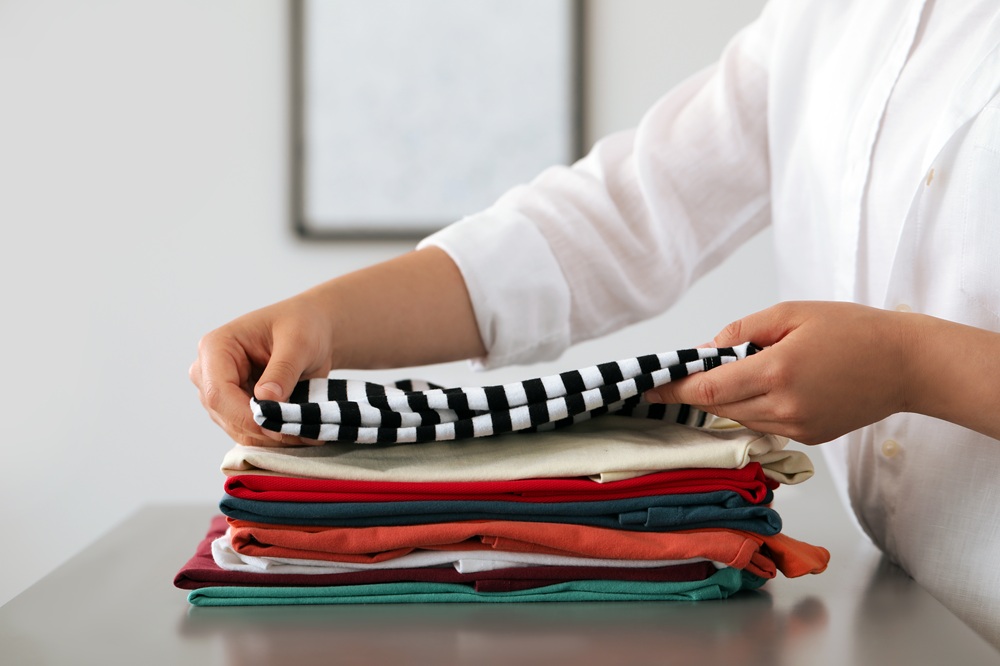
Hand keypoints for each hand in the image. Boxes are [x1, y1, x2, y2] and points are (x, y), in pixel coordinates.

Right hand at [189, 291, 335, 446]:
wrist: (311, 329)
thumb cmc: (302, 325)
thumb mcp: (299, 342)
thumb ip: (282, 370)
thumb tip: (266, 401)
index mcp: (216, 347)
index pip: (218, 392)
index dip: (246, 416)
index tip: (279, 428)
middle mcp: (209, 372)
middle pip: (225, 415)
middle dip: (263, 429)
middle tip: (304, 434)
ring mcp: (220, 393)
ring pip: (237, 429)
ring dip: (272, 437)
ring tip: (308, 432)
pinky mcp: (235, 408)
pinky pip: (249, 432)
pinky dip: (274, 436)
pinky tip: (300, 433)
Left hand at [644, 301, 912, 444]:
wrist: (904, 364)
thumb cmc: (852, 330)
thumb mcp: (791, 313)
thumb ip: (741, 331)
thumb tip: (705, 351)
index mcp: (777, 371)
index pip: (709, 389)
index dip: (675, 390)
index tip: (650, 389)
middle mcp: (784, 407)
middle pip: (719, 407)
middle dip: (696, 393)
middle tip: (680, 377)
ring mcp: (798, 427)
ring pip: (738, 420)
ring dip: (724, 401)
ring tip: (726, 376)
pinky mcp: (808, 437)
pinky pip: (763, 425)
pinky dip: (750, 409)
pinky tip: (759, 389)